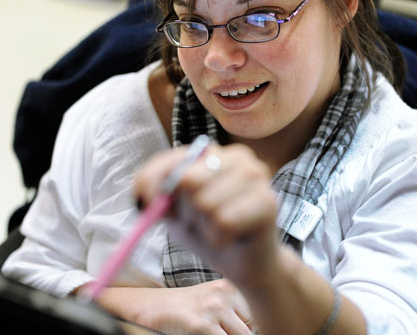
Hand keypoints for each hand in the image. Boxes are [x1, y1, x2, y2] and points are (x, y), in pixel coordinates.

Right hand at [94, 279, 254, 334]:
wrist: (152, 307)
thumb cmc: (184, 308)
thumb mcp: (213, 301)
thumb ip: (235, 312)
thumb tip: (254, 330)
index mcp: (229, 286)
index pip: (255, 313)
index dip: (248, 327)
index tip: (238, 329)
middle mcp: (223, 293)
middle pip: (251, 326)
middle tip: (222, 330)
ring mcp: (213, 308)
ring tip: (212, 331)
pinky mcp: (202, 325)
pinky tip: (202, 334)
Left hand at [134, 143, 280, 287]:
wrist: (246, 264)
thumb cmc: (209, 231)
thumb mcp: (174, 211)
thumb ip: (157, 196)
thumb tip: (148, 197)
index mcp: (214, 152)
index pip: (171, 159)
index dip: (152, 184)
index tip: (149, 205)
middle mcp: (238, 156)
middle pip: (188, 179)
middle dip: (186, 210)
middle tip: (200, 221)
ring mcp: (257, 175)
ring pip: (205, 203)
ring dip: (205, 227)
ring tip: (219, 230)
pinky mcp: (268, 201)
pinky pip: (224, 221)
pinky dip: (219, 238)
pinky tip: (231, 238)